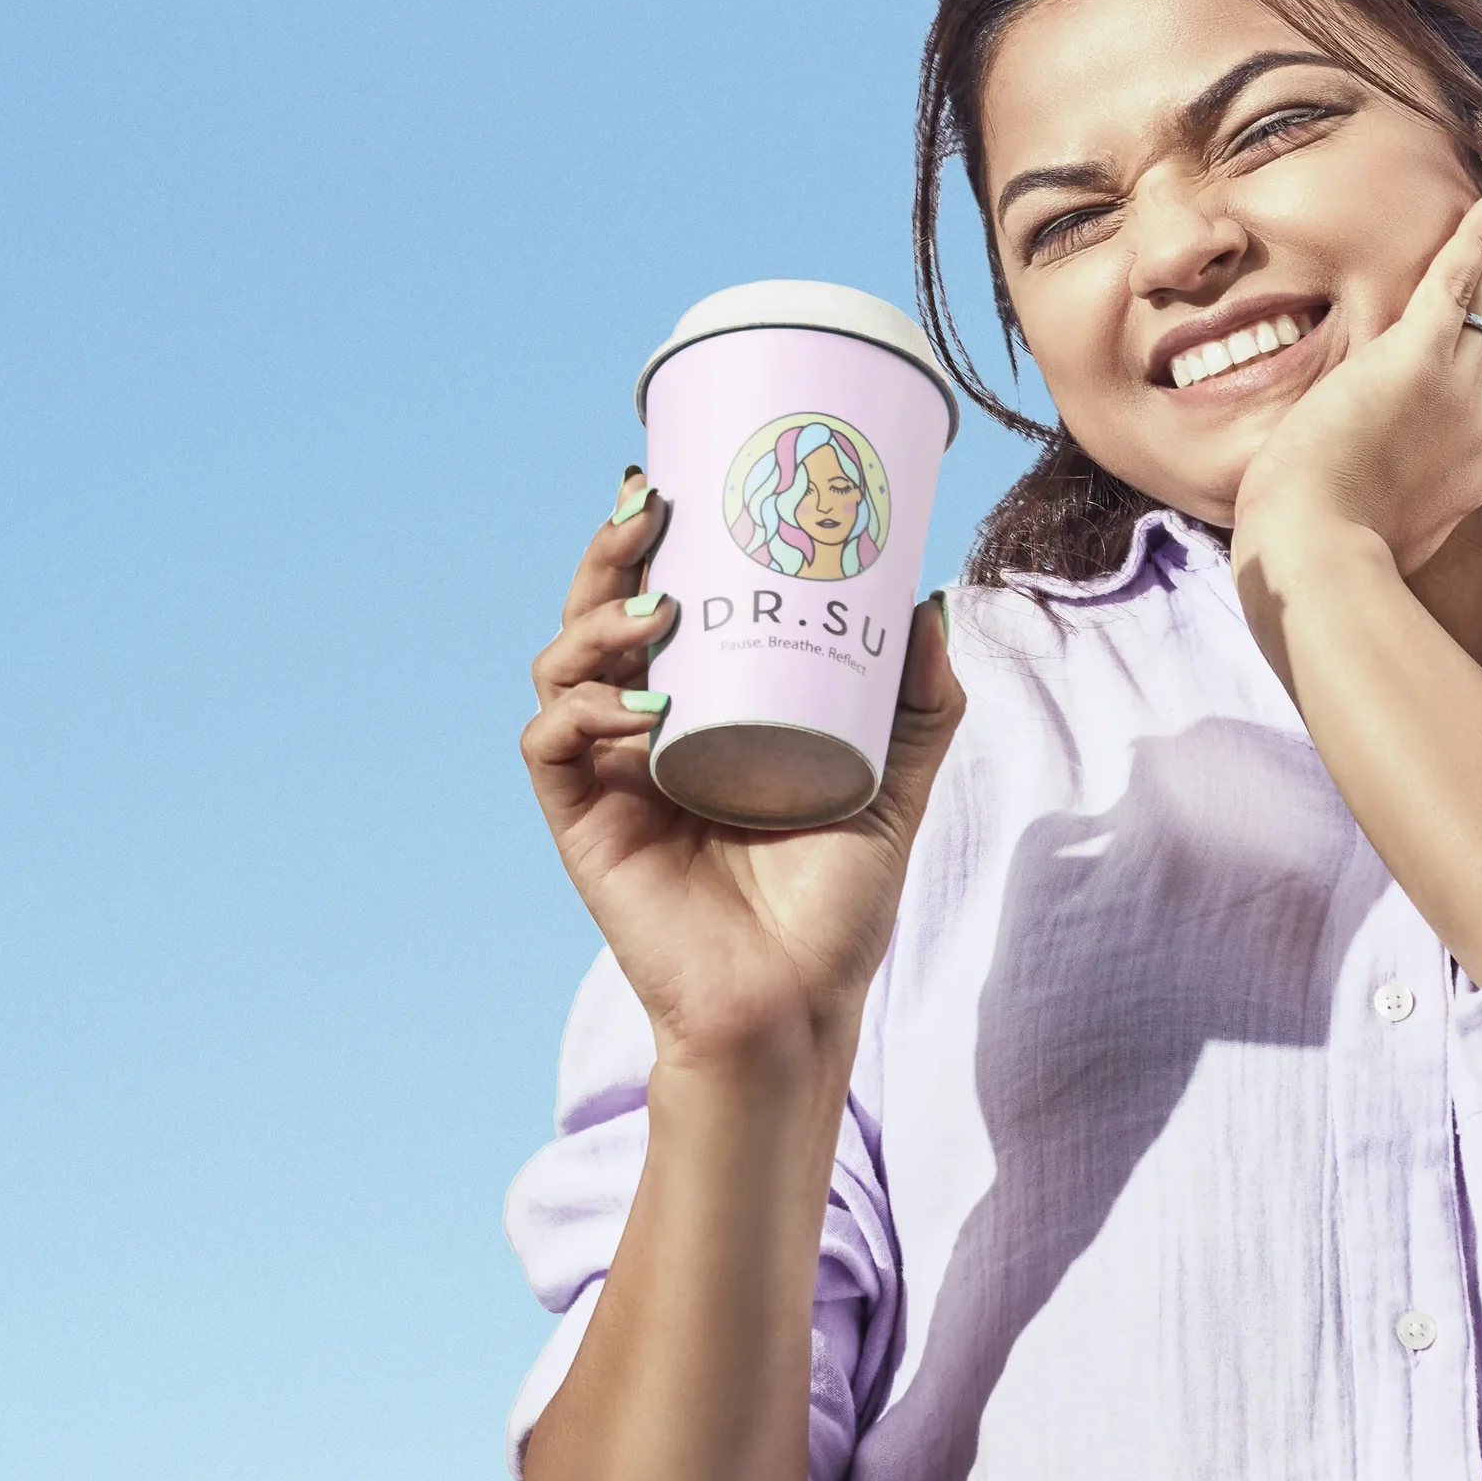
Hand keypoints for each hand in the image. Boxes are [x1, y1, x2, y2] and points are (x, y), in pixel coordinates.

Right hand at [520, 474, 964, 1079]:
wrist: (798, 1003)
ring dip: (593, 621)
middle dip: (611, 552)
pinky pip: (552, 746)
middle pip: (596, 613)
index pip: (658, 599)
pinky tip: (641, 709)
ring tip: (655, 610)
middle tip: (650, 507)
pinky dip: (584, 714)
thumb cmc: (836, 901)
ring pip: (561, 666)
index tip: (676, 477)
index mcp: (701, 707)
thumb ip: (920, 699)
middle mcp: (642, 730)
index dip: (652, 539)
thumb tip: (929, 598)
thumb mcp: (896, 778)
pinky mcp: (583, 825)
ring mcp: (608, 775)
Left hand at [1230, 180, 1481, 588]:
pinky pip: (1454, 285)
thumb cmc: (1330, 558)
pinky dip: (1476, 240)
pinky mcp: (1414, 360)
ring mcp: (1453, 389)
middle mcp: (1477, 423)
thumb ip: (1406, 509)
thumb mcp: (1390, 538)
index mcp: (1468, 467)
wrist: (1320, 557)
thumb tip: (1398, 503)